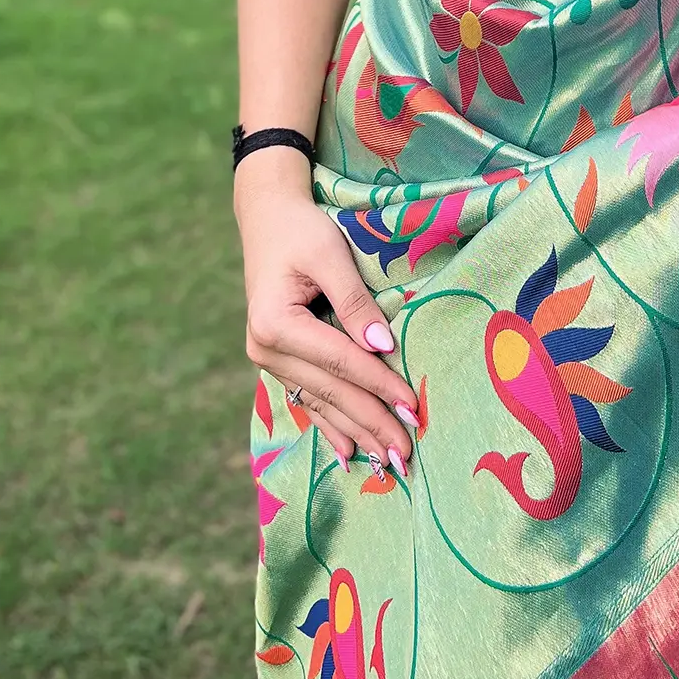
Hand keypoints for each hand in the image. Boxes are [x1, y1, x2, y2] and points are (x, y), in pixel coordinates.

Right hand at [236, 153, 416, 472]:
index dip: (378, 384)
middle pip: (331, 391)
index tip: (413, 407)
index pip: (340, 361)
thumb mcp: (330, 254)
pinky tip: (350, 454)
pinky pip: (309, 398)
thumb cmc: (302, 229)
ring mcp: (268, 358)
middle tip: (407, 452)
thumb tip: (382, 347)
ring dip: (357, 432)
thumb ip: (354, 301)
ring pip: (321, 402)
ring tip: (388, 461)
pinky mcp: (277, 359)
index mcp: (275, 323)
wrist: (267, 218)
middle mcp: (265, 348)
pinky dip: (331, 426)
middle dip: (372, 422)